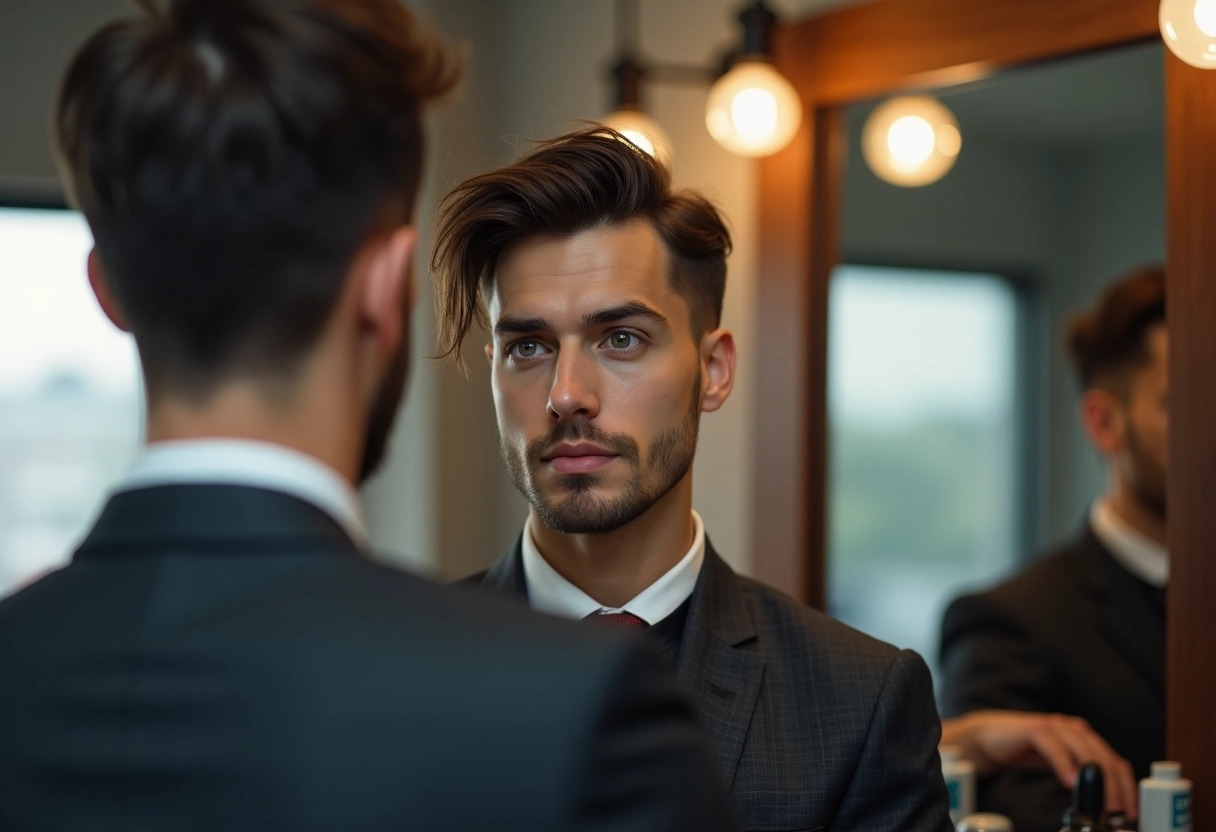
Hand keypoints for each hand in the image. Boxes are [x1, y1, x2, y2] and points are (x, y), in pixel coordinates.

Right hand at [941, 710, 1137, 820]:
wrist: (987, 737)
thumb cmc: (1024, 750)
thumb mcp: (1059, 764)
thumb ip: (1081, 772)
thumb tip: (1107, 797)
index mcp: (1084, 738)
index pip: (1115, 763)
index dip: (1127, 788)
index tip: (1129, 812)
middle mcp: (1074, 729)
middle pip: (1105, 758)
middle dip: (1116, 787)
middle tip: (1119, 811)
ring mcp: (1055, 727)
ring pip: (1085, 751)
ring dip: (1097, 778)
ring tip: (1103, 802)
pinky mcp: (1034, 729)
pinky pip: (1054, 746)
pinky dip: (1065, 764)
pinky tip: (1070, 782)